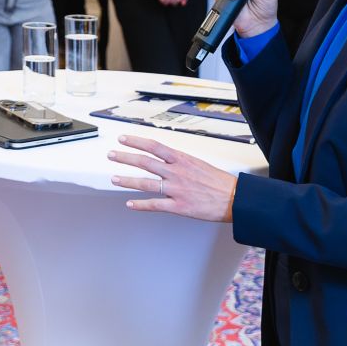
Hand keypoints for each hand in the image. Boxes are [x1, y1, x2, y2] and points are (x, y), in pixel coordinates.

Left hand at [108, 134, 236, 220]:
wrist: (234, 198)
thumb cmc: (218, 182)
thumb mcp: (198, 163)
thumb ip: (179, 162)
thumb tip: (165, 159)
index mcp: (181, 159)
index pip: (153, 146)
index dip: (136, 141)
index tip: (123, 139)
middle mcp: (176, 172)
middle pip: (144, 162)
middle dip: (125, 157)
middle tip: (112, 155)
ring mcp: (175, 189)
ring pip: (145, 183)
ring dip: (127, 180)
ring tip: (114, 178)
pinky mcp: (178, 206)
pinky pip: (154, 205)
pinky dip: (140, 205)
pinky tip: (130, 203)